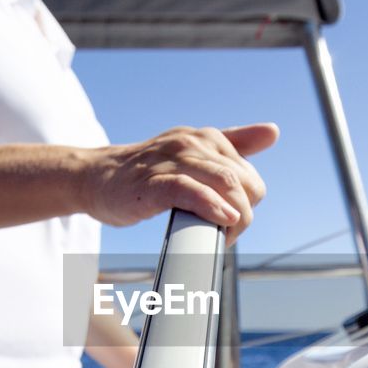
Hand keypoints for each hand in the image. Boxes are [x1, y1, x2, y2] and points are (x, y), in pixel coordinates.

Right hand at [82, 124, 276, 244]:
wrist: (95, 177)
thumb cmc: (145, 172)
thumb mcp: (191, 152)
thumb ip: (233, 143)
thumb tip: (272, 131)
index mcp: (205, 138)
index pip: (249, 174)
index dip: (248, 204)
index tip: (232, 223)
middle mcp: (191, 144)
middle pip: (241, 180)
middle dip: (244, 213)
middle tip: (227, 235)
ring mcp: (171, 161)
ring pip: (223, 183)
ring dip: (234, 215)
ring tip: (223, 235)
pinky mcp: (153, 183)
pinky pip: (190, 191)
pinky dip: (211, 205)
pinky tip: (221, 220)